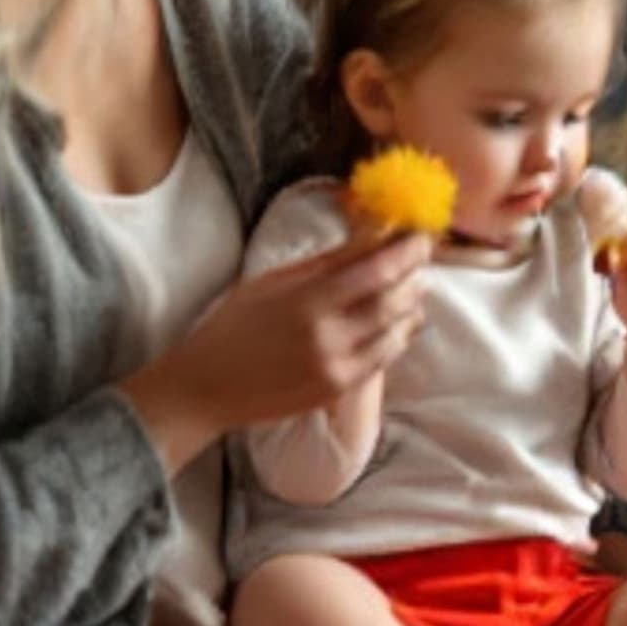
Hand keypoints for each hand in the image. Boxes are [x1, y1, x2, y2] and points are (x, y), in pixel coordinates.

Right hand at [154, 229, 431, 430]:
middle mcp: (328, 337)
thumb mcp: (271, 282)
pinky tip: (396, 321)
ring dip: (411, 306)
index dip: (406, 252)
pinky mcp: (340, 389)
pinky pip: (385, 357)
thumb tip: (369, 236)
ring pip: (398, 331)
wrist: (206, 387)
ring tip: (411, 288)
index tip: (420, 237)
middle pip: (395, 300)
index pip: (376, 271)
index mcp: (307, 302)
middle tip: (418, 260)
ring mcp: (338, 367)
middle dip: (414, 275)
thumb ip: (324, 263)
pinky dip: (397, 334)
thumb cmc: (233, 326)